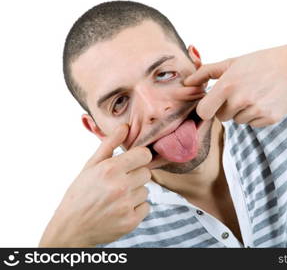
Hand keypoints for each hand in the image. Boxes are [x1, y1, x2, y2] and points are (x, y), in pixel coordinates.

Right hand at [39, 124, 151, 246]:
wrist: (71, 228)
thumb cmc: (80, 194)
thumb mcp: (90, 166)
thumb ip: (110, 144)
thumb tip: (126, 126)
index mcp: (110, 169)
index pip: (144, 155)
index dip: (139, 158)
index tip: (133, 162)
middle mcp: (120, 186)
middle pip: (146, 173)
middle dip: (135, 176)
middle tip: (119, 183)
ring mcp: (126, 205)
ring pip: (146, 191)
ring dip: (135, 193)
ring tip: (116, 198)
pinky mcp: (131, 221)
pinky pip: (146, 207)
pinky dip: (136, 208)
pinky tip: (120, 209)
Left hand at [184, 46, 286, 126]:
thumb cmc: (258, 63)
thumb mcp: (231, 63)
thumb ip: (205, 73)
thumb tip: (186, 83)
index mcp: (227, 86)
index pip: (204, 112)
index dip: (206, 109)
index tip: (212, 104)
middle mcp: (241, 100)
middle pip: (221, 117)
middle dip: (226, 108)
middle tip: (240, 93)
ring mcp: (256, 110)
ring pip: (238, 121)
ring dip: (242, 111)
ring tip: (254, 94)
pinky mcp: (269, 118)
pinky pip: (253, 124)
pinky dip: (256, 115)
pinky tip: (264, 100)